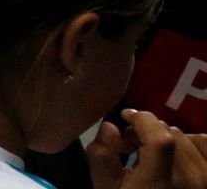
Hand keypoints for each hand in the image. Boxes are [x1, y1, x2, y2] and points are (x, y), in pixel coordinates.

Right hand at [87, 109, 206, 188]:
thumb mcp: (106, 188)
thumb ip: (102, 157)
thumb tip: (110, 127)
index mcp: (157, 184)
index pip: (160, 138)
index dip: (142, 119)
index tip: (126, 117)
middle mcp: (190, 182)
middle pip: (169, 132)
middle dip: (146, 131)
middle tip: (129, 144)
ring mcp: (206, 180)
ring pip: (187, 137)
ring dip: (167, 137)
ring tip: (153, 153)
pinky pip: (205, 144)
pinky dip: (190, 143)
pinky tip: (176, 155)